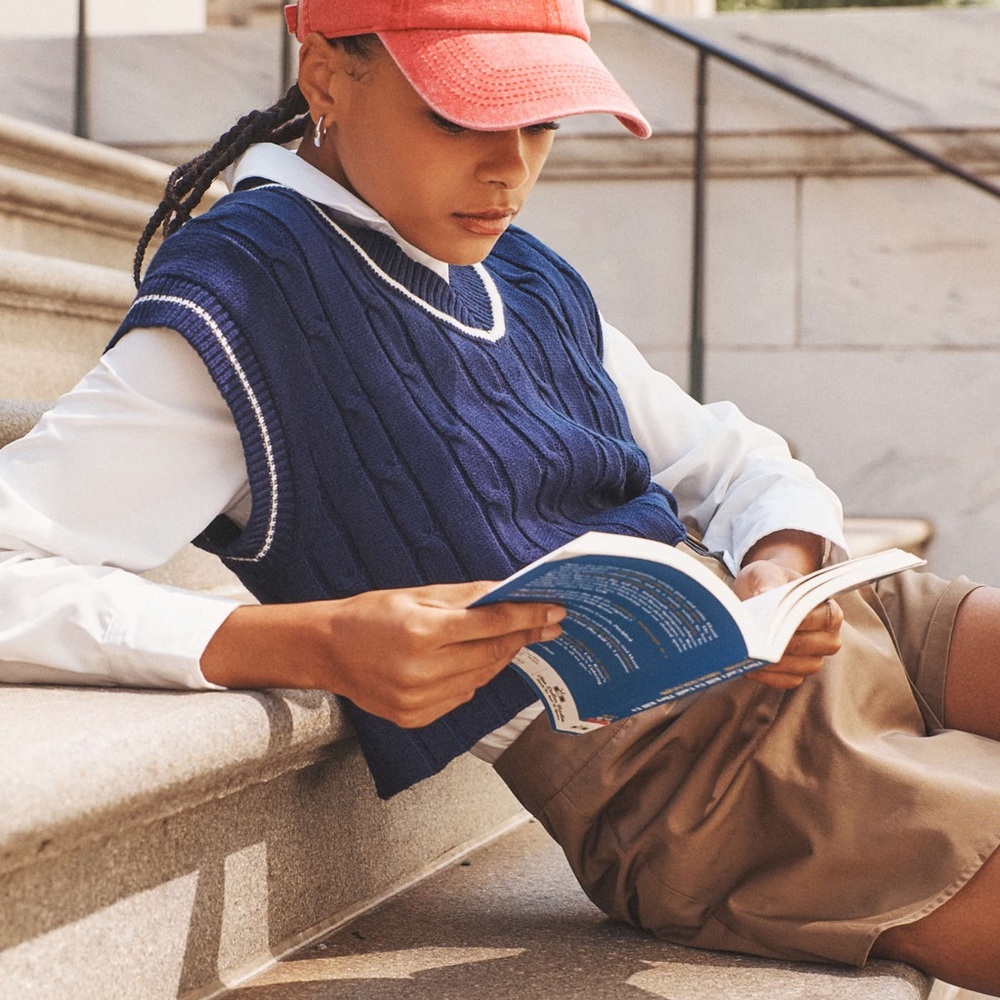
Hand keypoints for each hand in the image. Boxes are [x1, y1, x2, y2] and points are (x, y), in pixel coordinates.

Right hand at [201, 581, 564, 727]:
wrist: (325, 652)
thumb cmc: (370, 615)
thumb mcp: (417, 594)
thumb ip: (466, 597)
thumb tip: (508, 592)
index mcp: (423, 632)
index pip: (492, 624)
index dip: (528, 617)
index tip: (555, 612)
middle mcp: (423, 671)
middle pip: (492, 653)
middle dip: (521, 636)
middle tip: (545, 623)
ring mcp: (419, 700)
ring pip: (481, 678)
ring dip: (499, 657)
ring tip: (508, 639)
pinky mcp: (416, 717)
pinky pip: (462, 696)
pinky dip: (473, 678)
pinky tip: (471, 662)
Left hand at [734, 556, 842, 690]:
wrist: (757, 595)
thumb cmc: (767, 583)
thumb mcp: (765, 573)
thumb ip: (768, 581)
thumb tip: (765, 594)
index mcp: (828, 608)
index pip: (825, 618)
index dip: (804, 621)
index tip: (780, 619)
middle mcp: (827, 636)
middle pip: (814, 646)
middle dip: (786, 643)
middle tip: (761, 640)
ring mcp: (813, 657)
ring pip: (803, 666)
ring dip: (777, 663)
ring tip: (752, 654)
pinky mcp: (796, 672)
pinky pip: (788, 680)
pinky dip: (769, 676)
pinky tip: (749, 667)